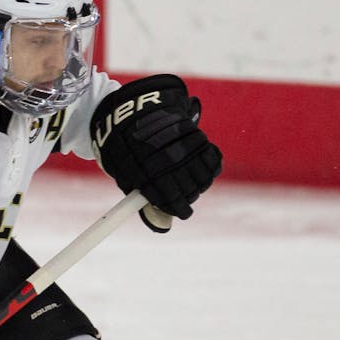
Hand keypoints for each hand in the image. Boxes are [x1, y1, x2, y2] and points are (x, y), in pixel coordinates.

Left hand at [91, 74, 222, 222]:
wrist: (132, 112)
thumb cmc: (128, 152)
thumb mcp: (128, 177)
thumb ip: (145, 202)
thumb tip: (163, 226)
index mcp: (142, 169)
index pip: (167, 196)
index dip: (177, 208)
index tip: (182, 213)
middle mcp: (163, 155)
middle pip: (188, 187)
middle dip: (188, 197)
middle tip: (186, 198)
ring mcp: (181, 143)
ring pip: (202, 174)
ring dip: (200, 183)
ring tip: (192, 182)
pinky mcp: (194, 133)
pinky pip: (211, 157)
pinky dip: (209, 166)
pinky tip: (200, 167)